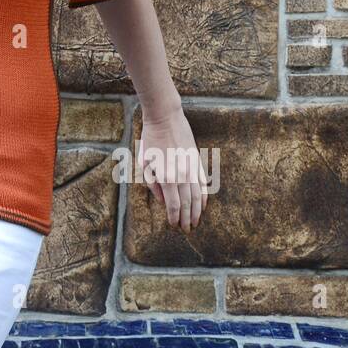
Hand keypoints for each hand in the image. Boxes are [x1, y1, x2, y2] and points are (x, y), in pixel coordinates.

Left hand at [139, 109, 207, 232]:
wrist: (165, 118)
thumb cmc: (150, 140)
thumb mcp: (144, 163)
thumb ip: (153, 184)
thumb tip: (163, 200)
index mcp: (166, 177)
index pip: (172, 205)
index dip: (173, 218)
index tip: (174, 226)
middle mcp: (181, 175)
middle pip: (187, 204)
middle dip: (186, 219)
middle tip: (187, 229)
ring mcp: (192, 169)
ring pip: (197, 196)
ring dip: (197, 212)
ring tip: (195, 222)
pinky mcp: (197, 162)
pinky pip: (203, 184)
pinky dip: (203, 197)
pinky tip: (202, 205)